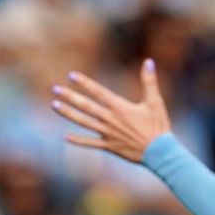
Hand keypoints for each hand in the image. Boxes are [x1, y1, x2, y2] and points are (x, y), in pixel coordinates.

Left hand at [53, 59, 173, 163]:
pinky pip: (90, 143)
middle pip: (86, 106)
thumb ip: (149, 81)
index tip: (71, 76)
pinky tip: (65, 137)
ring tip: (54, 105)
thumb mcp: (155, 102)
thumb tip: (149, 61)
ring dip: (68, 114)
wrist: (160, 153)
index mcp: (120, 107)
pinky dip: (78, 140)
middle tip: (55, 89)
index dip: (84, 83)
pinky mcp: (109, 146)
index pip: (98, 92)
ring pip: (83, 122)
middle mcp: (110, 119)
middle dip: (70, 97)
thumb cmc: (158, 126)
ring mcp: (108, 134)